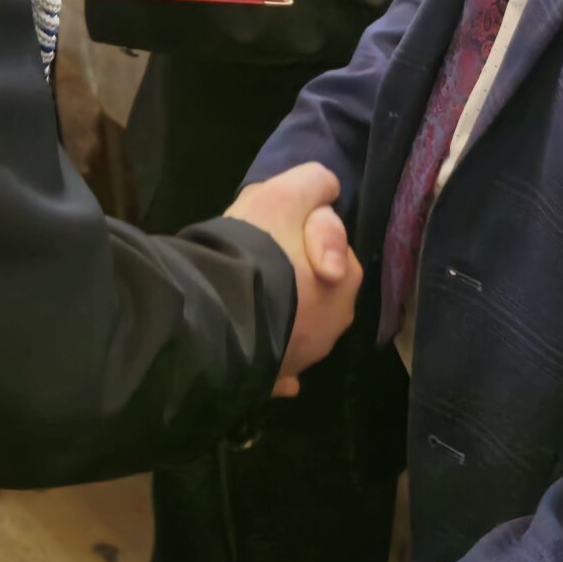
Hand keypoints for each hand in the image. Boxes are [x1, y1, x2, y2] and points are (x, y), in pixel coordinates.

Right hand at [224, 162, 360, 396]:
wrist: (216, 315)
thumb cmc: (257, 250)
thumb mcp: (285, 194)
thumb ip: (312, 182)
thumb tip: (328, 189)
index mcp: (346, 280)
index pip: (329, 245)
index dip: (299, 232)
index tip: (270, 230)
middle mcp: (334, 325)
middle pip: (313, 287)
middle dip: (291, 275)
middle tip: (252, 261)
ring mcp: (304, 357)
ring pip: (294, 325)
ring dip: (279, 312)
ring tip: (242, 294)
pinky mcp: (272, 379)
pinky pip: (275, 366)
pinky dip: (267, 356)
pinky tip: (251, 347)